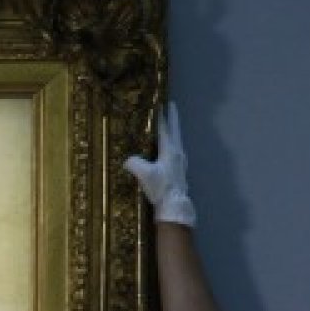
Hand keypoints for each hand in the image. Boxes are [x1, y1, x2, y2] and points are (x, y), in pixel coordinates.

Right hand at [123, 102, 195, 227]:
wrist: (174, 206)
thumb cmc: (160, 187)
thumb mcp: (144, 174)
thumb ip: (134, 163)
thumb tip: (128, 160)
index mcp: (170, 150)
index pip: (165, 129)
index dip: (161, 117)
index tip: (160, 104)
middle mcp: (177, 153)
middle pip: (175, 131)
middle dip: (173, 118)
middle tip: (172, 105)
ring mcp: (180, 162)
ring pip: (177, 140)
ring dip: (173, 130)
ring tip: (169, 125)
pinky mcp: (179, 170)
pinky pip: (175, 150)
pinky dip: (172, 143)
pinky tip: (167, 149)